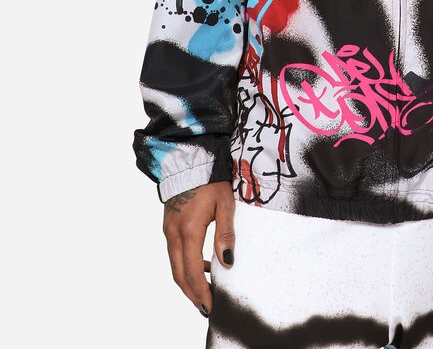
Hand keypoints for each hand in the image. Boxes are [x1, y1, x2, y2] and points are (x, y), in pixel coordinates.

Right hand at [162, 181, 235, 315]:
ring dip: (188, 282)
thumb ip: (226, 234)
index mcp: (189, 230)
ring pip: (175, 266)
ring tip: (205, 292)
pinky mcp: (168, 226)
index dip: (201, 291)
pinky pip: (175, 253)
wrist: (190, 161)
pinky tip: (203, 266)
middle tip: (206, 306)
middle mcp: (174, 234)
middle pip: (179, 274)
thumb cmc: (211, 181)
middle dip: (192, 293)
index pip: (192, 271)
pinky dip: (185, 266)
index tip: (210, 305)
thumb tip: (227, 262)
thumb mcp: (225, 205)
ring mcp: (168, 230)